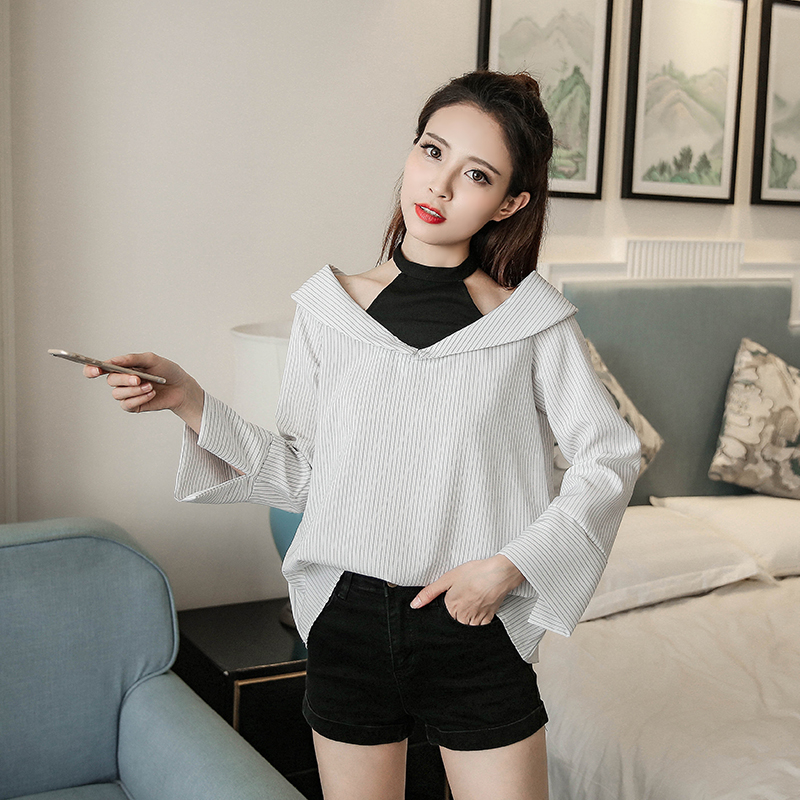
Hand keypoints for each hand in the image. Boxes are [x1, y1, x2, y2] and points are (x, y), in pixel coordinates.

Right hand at [83, 352, 203, 432]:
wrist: (182, 387)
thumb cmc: (167, 371)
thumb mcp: (151, 359)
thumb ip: (132, 359)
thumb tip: (113, 361)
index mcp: (123, 367)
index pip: (100, 368)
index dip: (91, 369)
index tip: (95, 369)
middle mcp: (122, 380)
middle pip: (110, 380)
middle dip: (124, 379)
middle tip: (139, 378)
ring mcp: (127, 394)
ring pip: (117, 394)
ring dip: (134, 390)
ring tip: (151, 386)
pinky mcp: (134, 406)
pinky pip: (127, 405)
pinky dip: (139, 399)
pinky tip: (151, 393)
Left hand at [410, 555, 524, 625]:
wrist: (498, 573)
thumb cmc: (474, 572)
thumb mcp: (448, 578)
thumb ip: (430, 592)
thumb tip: (414, 605)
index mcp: (451, 606)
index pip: (445, 612)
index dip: (450, 602)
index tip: (457, 593)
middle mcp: (462, 616)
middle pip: (456, 619)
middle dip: (459, 609)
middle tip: (467, 593)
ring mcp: (476, 618)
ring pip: (467, 623)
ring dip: (469, 614)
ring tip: (474, 598)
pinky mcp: (489, 618)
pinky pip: (480, 624)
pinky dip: (480, 617)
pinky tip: (482, 603)